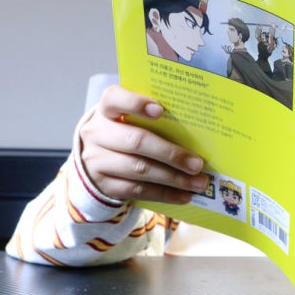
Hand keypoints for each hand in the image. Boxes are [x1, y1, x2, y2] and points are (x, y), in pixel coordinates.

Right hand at [79, 85, 207, 204]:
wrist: (96, 155)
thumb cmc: (126, 128)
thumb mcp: (132, 116)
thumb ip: (155, 117)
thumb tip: (197, 129)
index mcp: (107, 108)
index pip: (115, 99)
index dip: (136, 104)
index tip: (161, 110)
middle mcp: (97, 133)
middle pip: (136, 141)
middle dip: (171, 154)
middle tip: (197, 164)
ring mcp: (97, 161)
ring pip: (139, 169)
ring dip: (173, 178)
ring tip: (198, 183)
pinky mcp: (103, 184)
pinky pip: (137, 190)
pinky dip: (164, 193)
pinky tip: (184, 195)